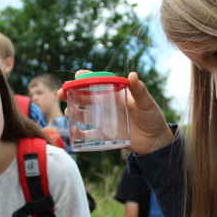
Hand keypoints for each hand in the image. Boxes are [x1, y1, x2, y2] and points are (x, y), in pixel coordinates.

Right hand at [58, 71, 173, 154]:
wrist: (155, 141)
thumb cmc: (153, 118)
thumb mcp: (147, 103)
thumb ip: (140, 90)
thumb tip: (132, 74)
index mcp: (115, 94)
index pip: (98, 82)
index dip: (86, 78)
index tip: (78, 75)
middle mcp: (107, 105)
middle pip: (85, 97)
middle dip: (72, 93)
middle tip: (61, 93)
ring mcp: (104, 120)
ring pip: (83, 113)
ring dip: (73, 111)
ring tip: (67, 111)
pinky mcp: (105, 134)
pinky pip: (89, 134)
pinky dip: (80, 133)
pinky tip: (73, 131)